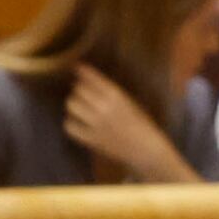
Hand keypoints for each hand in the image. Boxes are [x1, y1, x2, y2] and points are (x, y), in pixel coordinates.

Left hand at [65, 64, 192, 182]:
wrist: (148, 150)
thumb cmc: (141, 125)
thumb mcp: (129, 103)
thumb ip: (108, 92)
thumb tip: (85, 77)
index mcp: (117, 96)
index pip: (93, 78)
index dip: (83, 72)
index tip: (78, 68)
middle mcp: (105, 108)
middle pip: (79, 90)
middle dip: (79, 90)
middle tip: (82, 95)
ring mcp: (98, 124)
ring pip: (72, 105)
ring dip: (73, 105)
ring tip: (78, 109)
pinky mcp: (92, 139)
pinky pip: (70, 127)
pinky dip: (71, 124)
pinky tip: (77, 124)